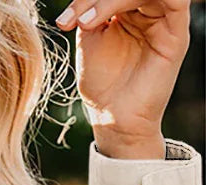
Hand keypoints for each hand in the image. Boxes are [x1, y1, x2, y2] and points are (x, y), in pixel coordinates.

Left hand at [54, 0, 190, 156]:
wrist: (114, 118)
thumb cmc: (102, 85)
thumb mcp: (90, 39)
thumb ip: (90, 10)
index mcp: (129, 10)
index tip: (63, 20)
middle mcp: (149, 11)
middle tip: (73, 19)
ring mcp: (164, 20)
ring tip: (85, 22)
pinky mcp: (176, 32)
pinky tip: (107, 16)